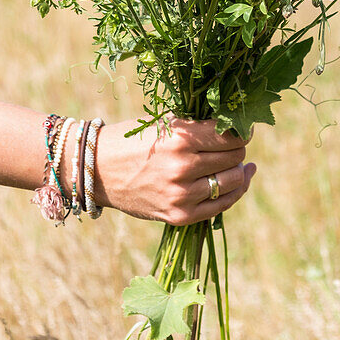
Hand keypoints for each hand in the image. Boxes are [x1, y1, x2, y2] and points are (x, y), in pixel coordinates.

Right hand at [93, 115, 256, 224]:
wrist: (98, 170)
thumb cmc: (133, 140)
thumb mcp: (164, 123)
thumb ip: (198, 125)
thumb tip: (237, 126)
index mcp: (179, 139)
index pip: (229, 134)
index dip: (240, 128)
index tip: (241, 126)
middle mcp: (182, 168)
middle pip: (234, 155)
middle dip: (238, 147)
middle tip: (233, 142)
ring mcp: (181, 195)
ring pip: (232, 180)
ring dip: (238, 169)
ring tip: (236, 161)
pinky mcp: (179, 216)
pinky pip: (221, 205)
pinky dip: (234, 191)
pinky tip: (239, 178)